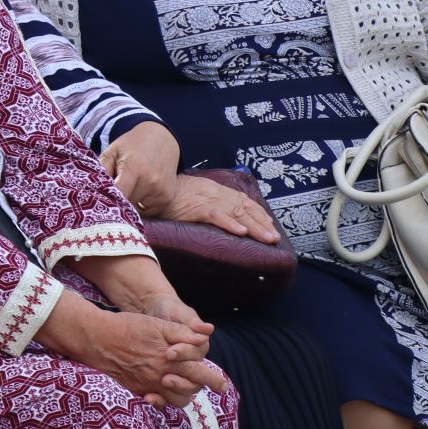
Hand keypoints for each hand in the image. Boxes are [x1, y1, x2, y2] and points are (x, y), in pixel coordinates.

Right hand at [38, 295, 224, 407]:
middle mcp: (161, 376)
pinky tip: (167, 393)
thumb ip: (183, 332)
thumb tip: (206, 334)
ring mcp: (148, 385)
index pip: (199, 374)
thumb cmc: (129, 327)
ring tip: (191, 389)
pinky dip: (165, 400)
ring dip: (186, 395)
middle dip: (206, 389)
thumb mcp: (158, 324)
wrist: (98, 338)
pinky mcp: (136, 389)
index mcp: (169, 360)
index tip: (223, 385)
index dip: (213, 380)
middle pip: (190, 390)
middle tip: (219, 388)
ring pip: (175, 400)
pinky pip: (157, 401)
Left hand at [100, 122, 180, 216]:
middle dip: (116, 200)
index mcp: (134, 167)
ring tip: (130, 185)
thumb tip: (90, 193)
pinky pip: (145, 211)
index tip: (98, 199)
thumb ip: (100, 171)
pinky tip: (141, 189)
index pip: (118, 194)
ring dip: (128, 203)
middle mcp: (150, 181)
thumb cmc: (132, 145)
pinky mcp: (166, 199)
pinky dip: (139, 204)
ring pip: (134, 210)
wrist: (163, 139)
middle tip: (113, 188)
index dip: (106, 199)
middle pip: (125, 204)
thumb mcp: (112, 151)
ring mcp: (161, 192)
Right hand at [158, 174, 281, 243]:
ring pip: (236, 213)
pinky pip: (216, 216)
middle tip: (275, 238)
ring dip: (254, 227)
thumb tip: (220, 214)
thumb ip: (207, 203)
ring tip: (268, 239)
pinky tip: (242, 233)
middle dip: (262, 223)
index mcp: (215, 190)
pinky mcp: (196, 208)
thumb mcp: (193, 195)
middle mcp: (214, 193)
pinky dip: (230, 224)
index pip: (242, 200)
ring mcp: (206, 200)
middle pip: (244, 208)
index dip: (258, 212)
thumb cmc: (170, 196)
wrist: (152, 189)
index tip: (270, 223)